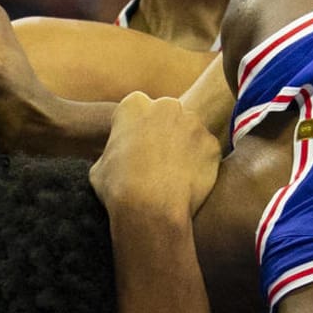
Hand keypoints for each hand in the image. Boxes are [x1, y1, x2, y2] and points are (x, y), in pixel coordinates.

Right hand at [90, 92, 218, 217]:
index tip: (136, 151)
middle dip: (164, 134)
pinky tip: (188, 183)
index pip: (138, 111)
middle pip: (167, 116)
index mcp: (134, 104)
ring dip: (184, 148)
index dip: (136, 132)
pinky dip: (200, 165)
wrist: (150, 207)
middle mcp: (166, 105)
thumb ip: (114, 152)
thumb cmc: (118, 188)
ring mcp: (193, 123)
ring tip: (173, 176)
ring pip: (190, 132)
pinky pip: (206, 152)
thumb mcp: (100, 165)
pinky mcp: (212, 144)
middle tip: (157, 162)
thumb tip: (117, 157)